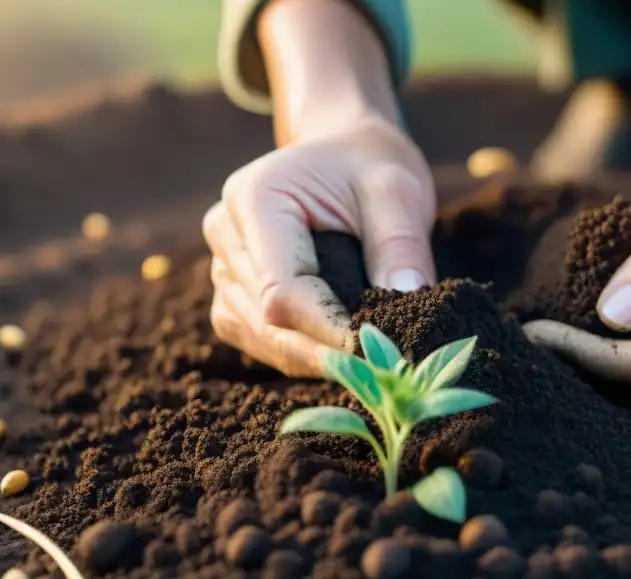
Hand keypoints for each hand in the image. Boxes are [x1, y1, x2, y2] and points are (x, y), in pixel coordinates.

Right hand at [203, 115, 436, 376]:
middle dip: (325, 352)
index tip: (379, 352)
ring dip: (312, 360)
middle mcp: (226, 234)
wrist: (343, 154)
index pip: (283, 288)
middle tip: (383, 373)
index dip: (328, 329)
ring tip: (368, 368)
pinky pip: (258, 340)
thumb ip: (400, 243)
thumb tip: (408, 300)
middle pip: (267, 320)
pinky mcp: (232, 293)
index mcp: (255, 198)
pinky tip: (339, 357)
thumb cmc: (369, 167)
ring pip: (260, 338)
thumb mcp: (397, 190)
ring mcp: (223, 266)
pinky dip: (298, 355)